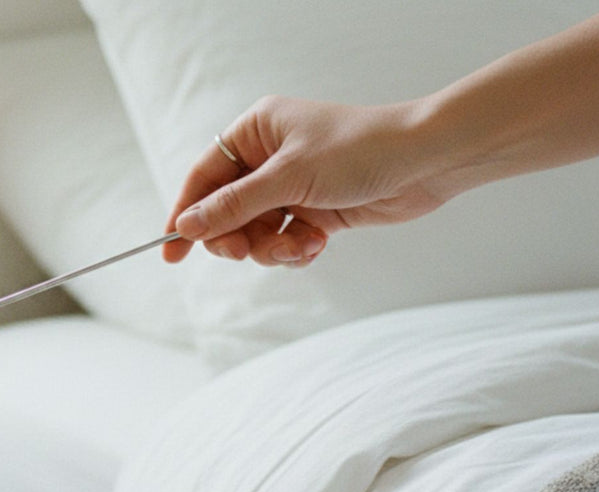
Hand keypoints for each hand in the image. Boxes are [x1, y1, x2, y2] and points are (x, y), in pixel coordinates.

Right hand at [164, 96, 450, 265]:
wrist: (427, 162)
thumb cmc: (360, 150)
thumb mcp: (288, 179)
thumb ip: (234, 206)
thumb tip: (187, 226)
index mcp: (255, 132)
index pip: (204, 178)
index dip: (185, 214)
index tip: (171, 250)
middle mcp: (269, 158)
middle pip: (225, 212)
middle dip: (237, 238)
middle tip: (247, 252)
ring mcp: (292, 187)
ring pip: (255, 233)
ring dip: (272, 248)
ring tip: (300, 246)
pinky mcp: (315, 211)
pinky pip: (284, 242)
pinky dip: (294, 250)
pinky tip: (316, 245)